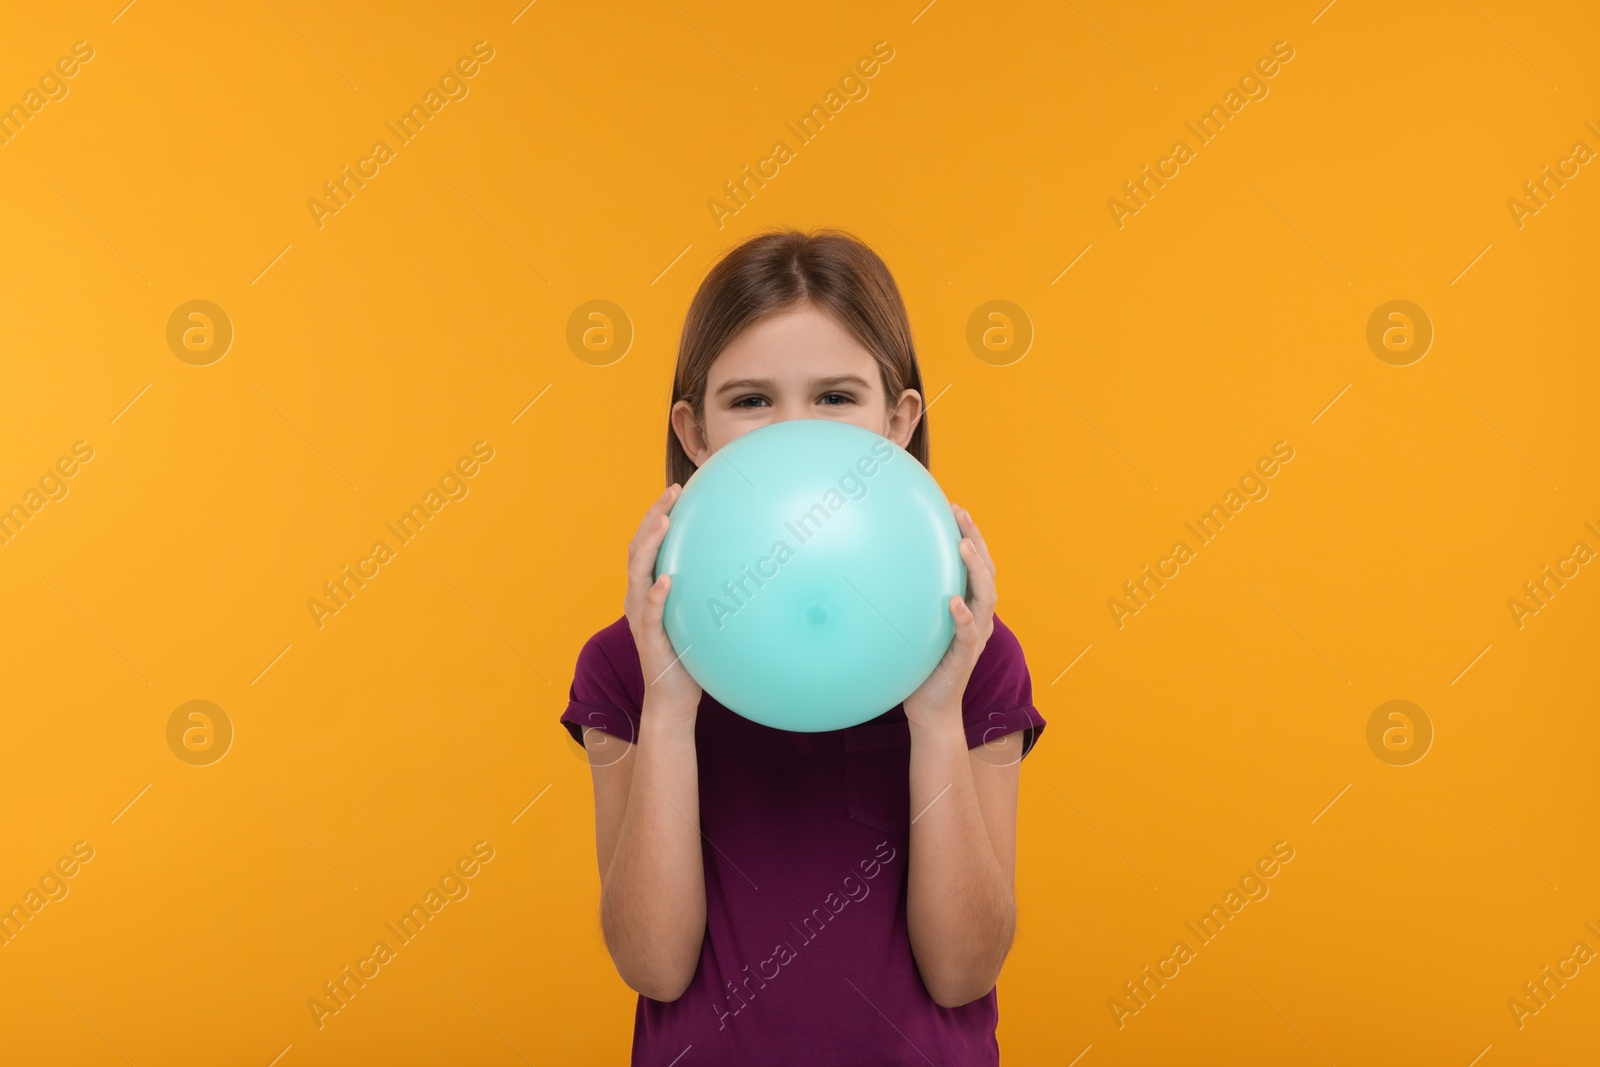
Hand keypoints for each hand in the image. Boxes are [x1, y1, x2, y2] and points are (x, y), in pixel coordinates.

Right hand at [624, 484, 702, 717]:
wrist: (673, 697)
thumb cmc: (688, 653)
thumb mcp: (696, 614)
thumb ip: (704, 588)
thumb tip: (742, 562)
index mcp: (646, 588)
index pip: (647, 543)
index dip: (657, 514)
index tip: (676, 489)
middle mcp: (637, 597)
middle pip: (637, 548)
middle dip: (652, 517)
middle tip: (671, 492)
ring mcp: (640, 617)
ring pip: (637, 573)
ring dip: (650, 545)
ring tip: (664, 522)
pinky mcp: (649, 639)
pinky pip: (649, 613)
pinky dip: (654, 595)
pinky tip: (665, 580)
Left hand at [903, 504, 996, 730]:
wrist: (929, 710)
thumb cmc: (919, 666)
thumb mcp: (915, 627)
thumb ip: (910, 601)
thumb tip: (875, 569)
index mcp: (969, 608)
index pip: (976, 565)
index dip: (970, 535)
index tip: (955, 507)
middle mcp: (978, 618)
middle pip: (987, 572)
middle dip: (976, 540)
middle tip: (961, 513)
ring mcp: (974, 638)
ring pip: (986, 597)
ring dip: (975, 570)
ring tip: (963, 546)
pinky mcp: (964, 658)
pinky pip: (969, 634)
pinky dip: (964, 616)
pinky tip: (954, 600)